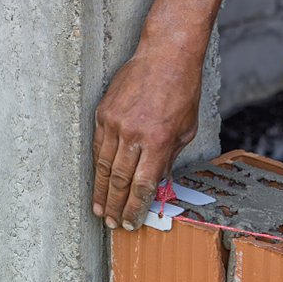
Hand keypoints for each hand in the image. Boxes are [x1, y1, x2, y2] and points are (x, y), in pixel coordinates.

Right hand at [92, 49, 201, 229]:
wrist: (165, 57)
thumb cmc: (182, 93)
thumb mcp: (187, 131)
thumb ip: (169, 158)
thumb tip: (157, 183)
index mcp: (159, 142)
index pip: (143, 185)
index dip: (136, 208)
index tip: (132, 222)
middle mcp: (134, 135)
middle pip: (120, 181)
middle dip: (116, 206)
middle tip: (112, 224)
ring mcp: (115, 123)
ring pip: (103, 167)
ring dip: (101, 193)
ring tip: (100, 211)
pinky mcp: (103, 113)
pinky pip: (98, 147)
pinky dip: (96, 168)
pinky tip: (97, 183)